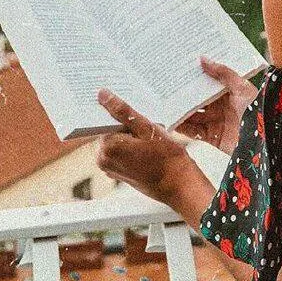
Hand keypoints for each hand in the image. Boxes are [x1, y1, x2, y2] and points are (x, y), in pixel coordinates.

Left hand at [94, 88, 197, 206]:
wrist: (179, 185)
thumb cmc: (167, 158)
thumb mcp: (147, 129)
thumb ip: (123, 112)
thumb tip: (102, 95)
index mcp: (107, 146)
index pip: (104, 120)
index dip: (120, 114)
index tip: (133, 112)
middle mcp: (103, 159)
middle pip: (110, 131)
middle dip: (126, 126)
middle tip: (146, 125)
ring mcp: (110, 169)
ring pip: (116, 142)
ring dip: (130, 136)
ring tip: (149, 137)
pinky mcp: (118, 174)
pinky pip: (120, 153)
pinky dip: (131, 148)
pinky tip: (148, 147)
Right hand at [172, 56, 259, 154]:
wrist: (263, 142)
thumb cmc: (256, 111)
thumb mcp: (241, 87)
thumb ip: (223, 73)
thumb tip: (203, 58)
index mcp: (230, 93)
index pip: (209, 83)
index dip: (196, 77)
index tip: (181, 69)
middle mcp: (222, 107)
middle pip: (199, 99)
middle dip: (184, 94)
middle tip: (166, 86)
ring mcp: (217, 122)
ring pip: (194, 115)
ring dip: (181, 111)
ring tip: (164, 104)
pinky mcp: (213, 138)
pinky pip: (194, 132)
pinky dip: (183, 127)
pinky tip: (171, 121)